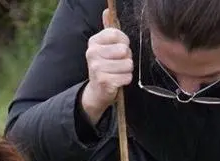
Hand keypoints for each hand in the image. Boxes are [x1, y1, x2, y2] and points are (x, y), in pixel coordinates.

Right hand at [80, 8, 133, 123]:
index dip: (124, 43)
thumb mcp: (105, 47)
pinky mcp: (104, 81)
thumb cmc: (105, 66)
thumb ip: (108, 30)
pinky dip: (125, 80)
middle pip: (125, 50)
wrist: (97, 90)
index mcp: (93, 42)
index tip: (119, 50)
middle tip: (117, 64)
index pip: (117, 35)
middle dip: (126, 58)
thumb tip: (107, 10)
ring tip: (117, 73)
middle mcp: (92, 53)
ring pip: (128, 64)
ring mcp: (97, 68)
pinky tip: (117, 81)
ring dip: (126, 70)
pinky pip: (127, 77)